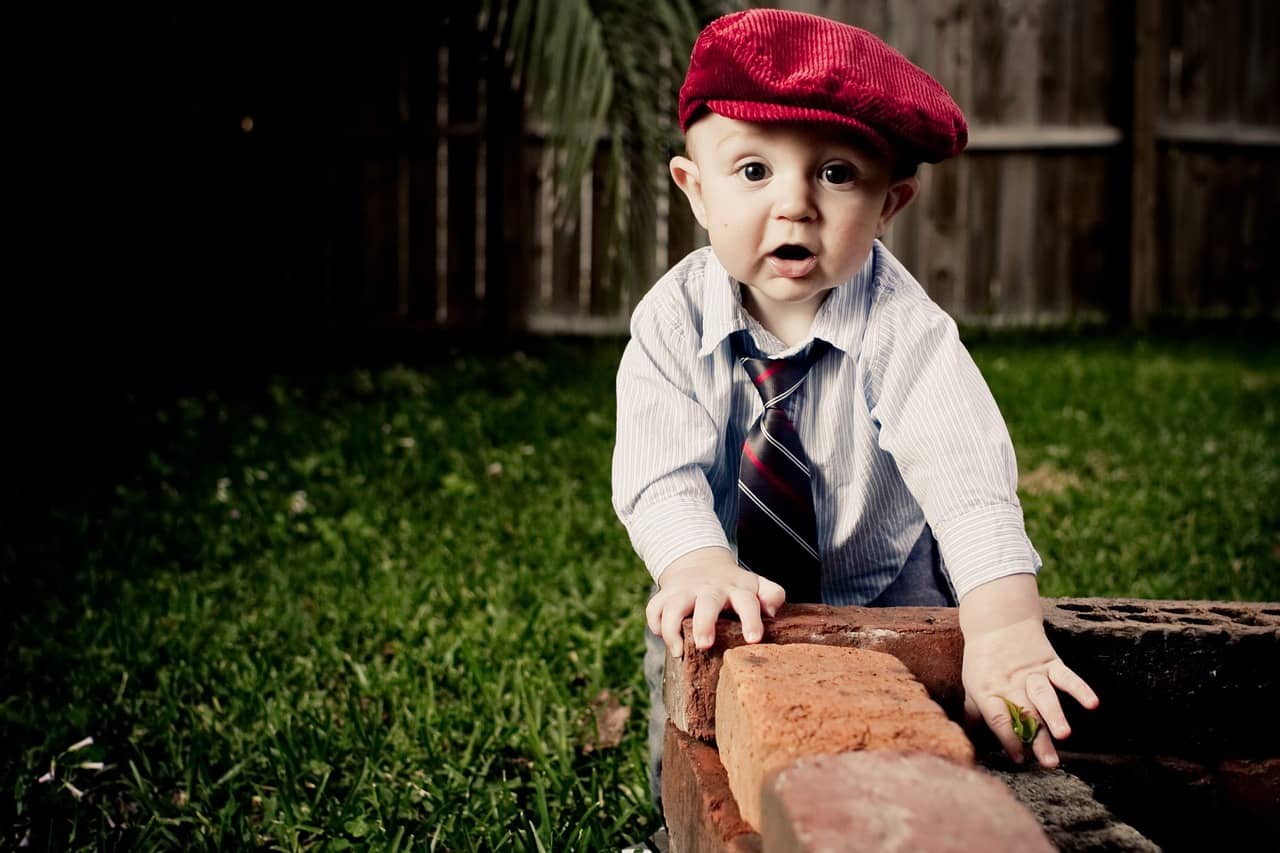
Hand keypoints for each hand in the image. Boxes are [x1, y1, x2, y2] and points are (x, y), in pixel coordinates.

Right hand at [646, 547, 786, 657]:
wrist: (700, 563)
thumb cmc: (733, 587)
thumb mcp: (755, 586)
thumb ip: (772, 594)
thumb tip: (773, 611)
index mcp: (736, 589)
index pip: (746, 602)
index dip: (750, 620)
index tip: (753, 639)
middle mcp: (709, 589)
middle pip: (706, 603)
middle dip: (703, 624)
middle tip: (704, 645)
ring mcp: (685, 591)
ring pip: (674, 606)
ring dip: (673, 628)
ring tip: (679, 652)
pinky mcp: (665, 595)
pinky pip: (654, 609)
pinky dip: (657, 625)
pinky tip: (667, 640)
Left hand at [959, 576, 1099, 767]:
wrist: (998, 620)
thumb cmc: (983, 659)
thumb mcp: (971, 684)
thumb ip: (975, 713)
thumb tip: (972, 741)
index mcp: (989, 691)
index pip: (998, 719)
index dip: (1008, 740)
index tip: (1019, 759)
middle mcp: (1011, 684)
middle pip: (1026, 714)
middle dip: (1038, 739)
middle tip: (1049, 762)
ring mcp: (1032, 674)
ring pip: (1044, 696)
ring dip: (1055, 715)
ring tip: (1065, 735)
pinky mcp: (1050, 663)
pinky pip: (1066, 676)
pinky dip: (1079, 688)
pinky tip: (1092, 703)